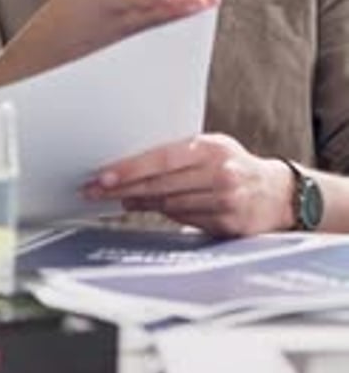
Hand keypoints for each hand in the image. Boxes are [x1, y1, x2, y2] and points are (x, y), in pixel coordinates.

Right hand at [10, 0, 218, 78]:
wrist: (55, 46)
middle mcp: (118, 24)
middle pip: (153, 18)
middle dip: (180, 10)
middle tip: (204, 0)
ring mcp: (129, 45)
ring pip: (161, 36)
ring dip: (188, 25)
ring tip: (208, 6)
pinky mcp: (137, 59)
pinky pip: (161, 51)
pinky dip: (180, 45)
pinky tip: (200, 32)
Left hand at [83, 133, 295, 236]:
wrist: (278, 193)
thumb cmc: (234, 165)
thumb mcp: (210, 149)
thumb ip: (176, 157)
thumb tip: (131, 169)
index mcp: (211, 148)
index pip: (162, 158)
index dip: (130, 169)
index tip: (103, 176)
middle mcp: (219, 173)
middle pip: (160, 184)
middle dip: (123, 188)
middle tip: (94, 190)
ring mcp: (224, 200)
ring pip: (169, 205)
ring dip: (139, 202)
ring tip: (116, 198)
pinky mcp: (227, 224)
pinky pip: (185, 219)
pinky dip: (164, 213)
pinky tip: (148, 207)